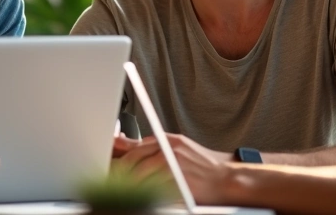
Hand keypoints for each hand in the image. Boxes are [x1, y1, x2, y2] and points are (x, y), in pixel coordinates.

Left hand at [117, 134, 231, 204]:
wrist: (225, 178)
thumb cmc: (201, 165)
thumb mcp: (175, 148)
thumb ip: (151, 147)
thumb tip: (124, 144)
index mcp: (167, 140)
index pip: (135, 146)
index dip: (119, 156)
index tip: (110, 164)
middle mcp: (170, 149)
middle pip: (135, 158)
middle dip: (120, 170)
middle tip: (109, 179)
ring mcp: (175, 165)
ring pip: (142, 174)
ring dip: (128, 182)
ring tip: (119, 189)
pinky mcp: (179, 180)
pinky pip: (154, 187)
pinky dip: (143, 191)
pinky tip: (137, 195)